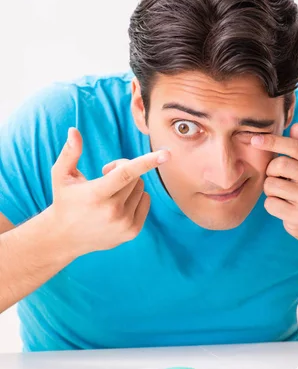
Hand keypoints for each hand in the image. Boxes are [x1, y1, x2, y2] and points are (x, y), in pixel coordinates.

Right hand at [50, 127, 169, 254]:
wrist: (65, 238)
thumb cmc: (65, 201)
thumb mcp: (61, 176)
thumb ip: (69, 152)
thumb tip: (74, 131)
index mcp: (96, 194)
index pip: (126, 174)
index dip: (147, 162)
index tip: (166, 154)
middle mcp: (112, 211)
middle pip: (136, 177)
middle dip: (124, 171)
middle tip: (105, 177)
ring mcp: (124, 223)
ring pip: (142, 188)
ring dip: (129, 185)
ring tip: (109, 194)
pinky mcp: (132, 232)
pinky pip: (146, 201)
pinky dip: (136, 197)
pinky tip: (118, 205)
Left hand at [251, 123, 297, 245]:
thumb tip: (297, 125)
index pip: (295, 147)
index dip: (272, 141)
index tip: (254, 139)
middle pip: (279, 165)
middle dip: (271, 170)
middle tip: (277, 177)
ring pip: (271, 185)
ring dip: (270, 189)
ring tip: (283, 193)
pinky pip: (270, 204)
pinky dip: (272, 204)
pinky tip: (284, 206)